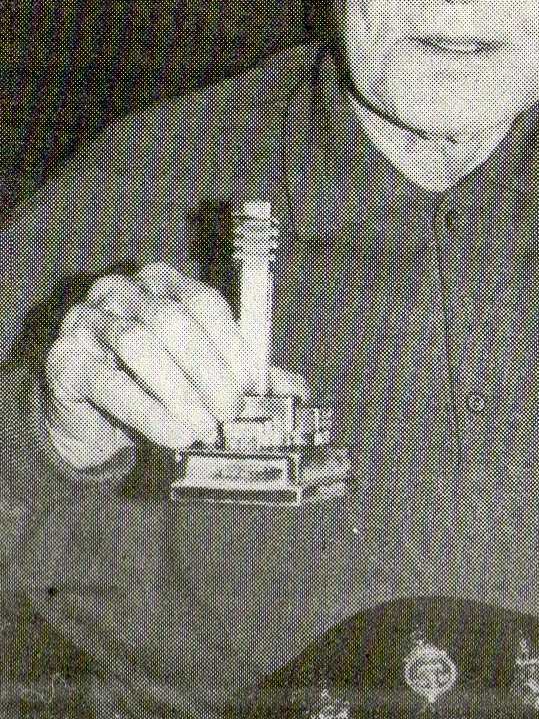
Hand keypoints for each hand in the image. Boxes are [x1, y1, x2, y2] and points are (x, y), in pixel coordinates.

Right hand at [43, 262, 307, 469]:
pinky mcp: (64, 360)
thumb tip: (295, 391)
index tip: (254, 386)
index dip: (233, 344)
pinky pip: (109, 383)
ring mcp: (88, 321)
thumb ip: (241, 377)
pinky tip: (174, 434)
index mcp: (162, 283)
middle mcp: (123, 292)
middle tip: (230, 412)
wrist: (88, 415)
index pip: (204, 301)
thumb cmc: (150, 385)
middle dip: (210, 370)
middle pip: (174, 321)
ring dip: (179, 392)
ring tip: (203, 428)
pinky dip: (148, 412)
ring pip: (139, 345)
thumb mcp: (198, 377)